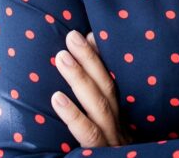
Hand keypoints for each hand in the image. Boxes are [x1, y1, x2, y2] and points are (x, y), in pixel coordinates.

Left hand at [51, 30, 129, 147]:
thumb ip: (98, 108)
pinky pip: (89, 137)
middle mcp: (121, 131)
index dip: (102, 60)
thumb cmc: (102, 157)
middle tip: (72, 35)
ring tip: (62, 56)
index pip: (115, 84)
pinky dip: (74, 116)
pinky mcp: (100, 157)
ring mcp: (113, 144)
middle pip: (108, 90)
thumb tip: (79, 73)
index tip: (88, 33)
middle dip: (91, 60)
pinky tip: (57, 98)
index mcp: (121, 122)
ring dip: (81, 79)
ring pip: (100, 107)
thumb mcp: (104, 136)